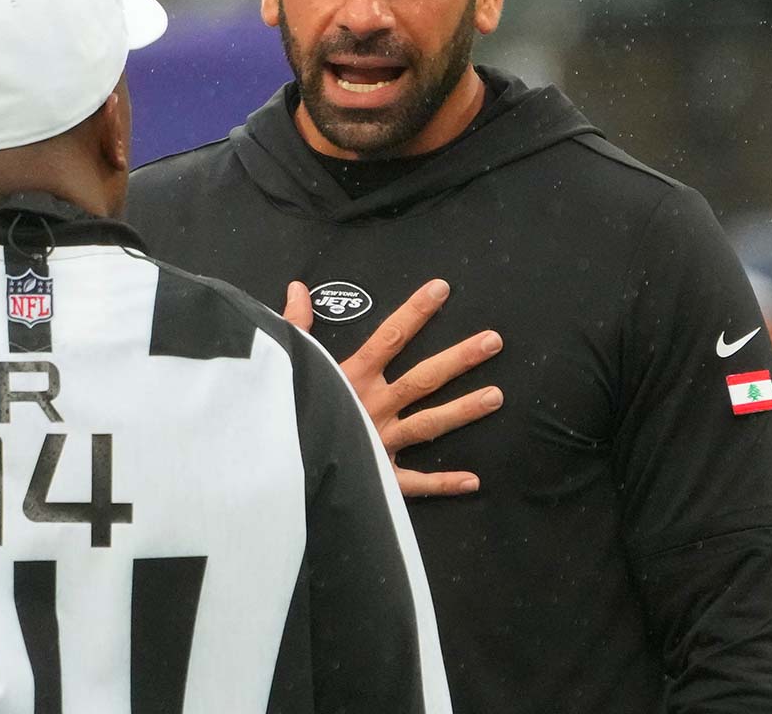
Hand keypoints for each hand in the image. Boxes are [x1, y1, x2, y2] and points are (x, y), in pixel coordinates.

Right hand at [283, 279, 502, 496]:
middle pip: (423, 378)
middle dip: (459, 358)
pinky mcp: (379, 476)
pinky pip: (415, 482)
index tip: (441, 289)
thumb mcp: (286, 361)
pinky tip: (474, 481)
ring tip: (497, 396)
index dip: (416, 312)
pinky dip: (443, 483)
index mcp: (351, 376)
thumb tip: (297, 288)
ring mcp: (380, 441)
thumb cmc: (281, 409)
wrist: (275, 465)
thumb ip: (296, 325)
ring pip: (429, 423)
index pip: (390, 337)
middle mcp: (373, 405)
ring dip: (464, 410)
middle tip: (493, 341)